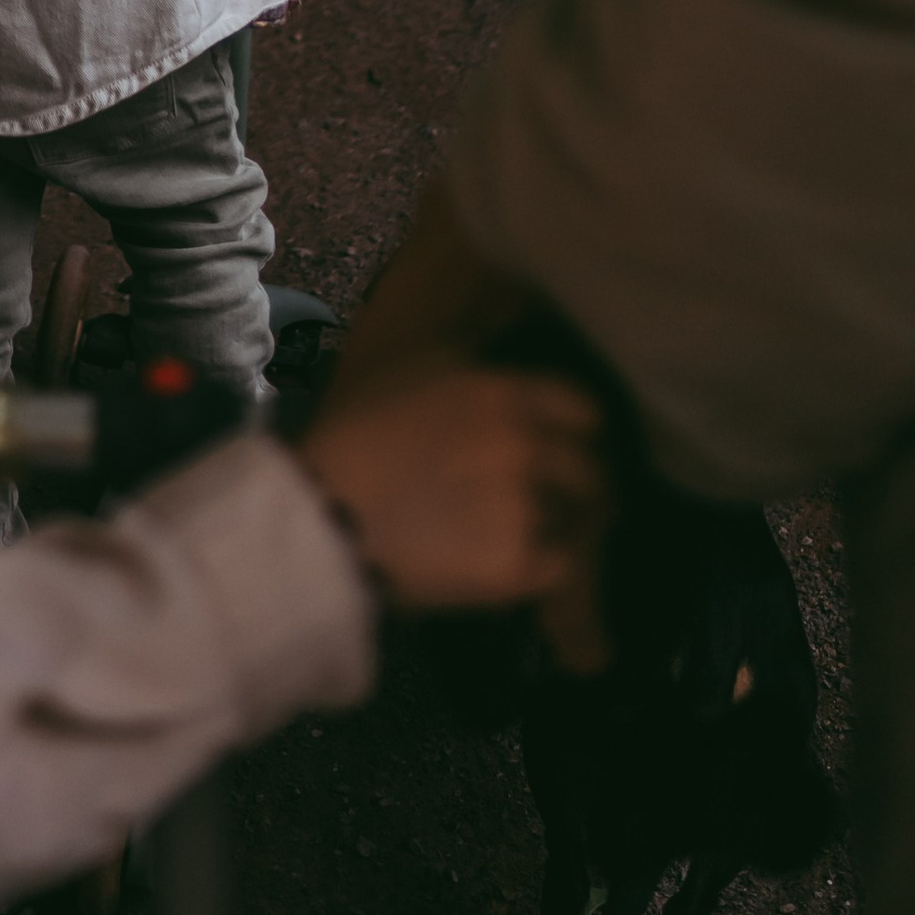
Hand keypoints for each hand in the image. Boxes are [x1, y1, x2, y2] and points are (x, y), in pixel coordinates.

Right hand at [300, 365, 605, 658]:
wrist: (322, 514)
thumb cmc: (358, 435)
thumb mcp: (418, 371)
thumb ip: (477, 364)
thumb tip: (516, 345)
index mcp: (503, 392)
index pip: (585, 410)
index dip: (583, 432)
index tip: (575, 448)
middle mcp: (525, 444)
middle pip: (592, 469)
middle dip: (584, 487)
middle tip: (568, 502)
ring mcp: (524, 507)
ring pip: (581, 521)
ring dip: (566, 528)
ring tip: (541, 536)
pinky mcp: (515, 566)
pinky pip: (561, 568)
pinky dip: (547, 569)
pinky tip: (518, 565)